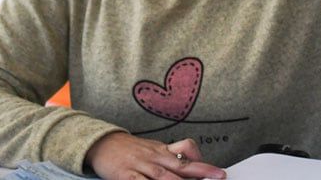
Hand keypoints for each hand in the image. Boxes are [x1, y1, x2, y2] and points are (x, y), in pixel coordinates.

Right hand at [86, 133, 225, 179]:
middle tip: (217, 177)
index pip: (186, 153)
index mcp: (162, 150)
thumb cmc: (131, 149)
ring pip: (162, 177)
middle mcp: (154, 157)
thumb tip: (195, 162)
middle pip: (180, 166)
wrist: (102, 143)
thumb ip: (172, 155)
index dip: (202, 163)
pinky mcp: (125, 176)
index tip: (219, 172)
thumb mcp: (154, 148)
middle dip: (200, 174)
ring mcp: (140, 166)